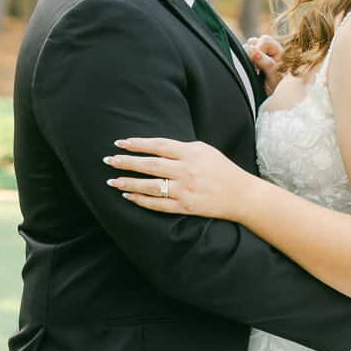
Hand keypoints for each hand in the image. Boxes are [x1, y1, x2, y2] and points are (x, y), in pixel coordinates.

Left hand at [105, 137, 248, 218]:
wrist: (241, 195)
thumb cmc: (221, 169)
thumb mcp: (204, 150)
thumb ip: (181, 148)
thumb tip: (154, 147)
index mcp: (190, 153)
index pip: (157, 146)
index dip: (137, 144)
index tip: (120, 143)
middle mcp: (186, 171)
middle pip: (149, 165)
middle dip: (126, 162)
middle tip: (108, 160)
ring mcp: (185, 190)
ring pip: (150, 186)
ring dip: (128, 183)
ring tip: (112, 180)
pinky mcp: (185, 207)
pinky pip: (158, 204)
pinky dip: (141, 200)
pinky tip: (128, 196)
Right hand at [243, 34, 283, 94]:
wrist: (276, 101)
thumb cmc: (280, 90)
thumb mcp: (275, 78)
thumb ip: (267, 63)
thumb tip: (254, 51)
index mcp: (278, 51)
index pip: (265, 40)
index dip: (259, 50)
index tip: (258, 68)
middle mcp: (268, 51)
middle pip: (254, 42)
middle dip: (251, 55)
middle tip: (255, 71)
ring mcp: (259, 56)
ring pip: (247, 48)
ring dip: (247, 59)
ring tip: (253, 72)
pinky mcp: (251, 62)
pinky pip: (243, 56)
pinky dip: (243, 62)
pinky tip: (249, 72)